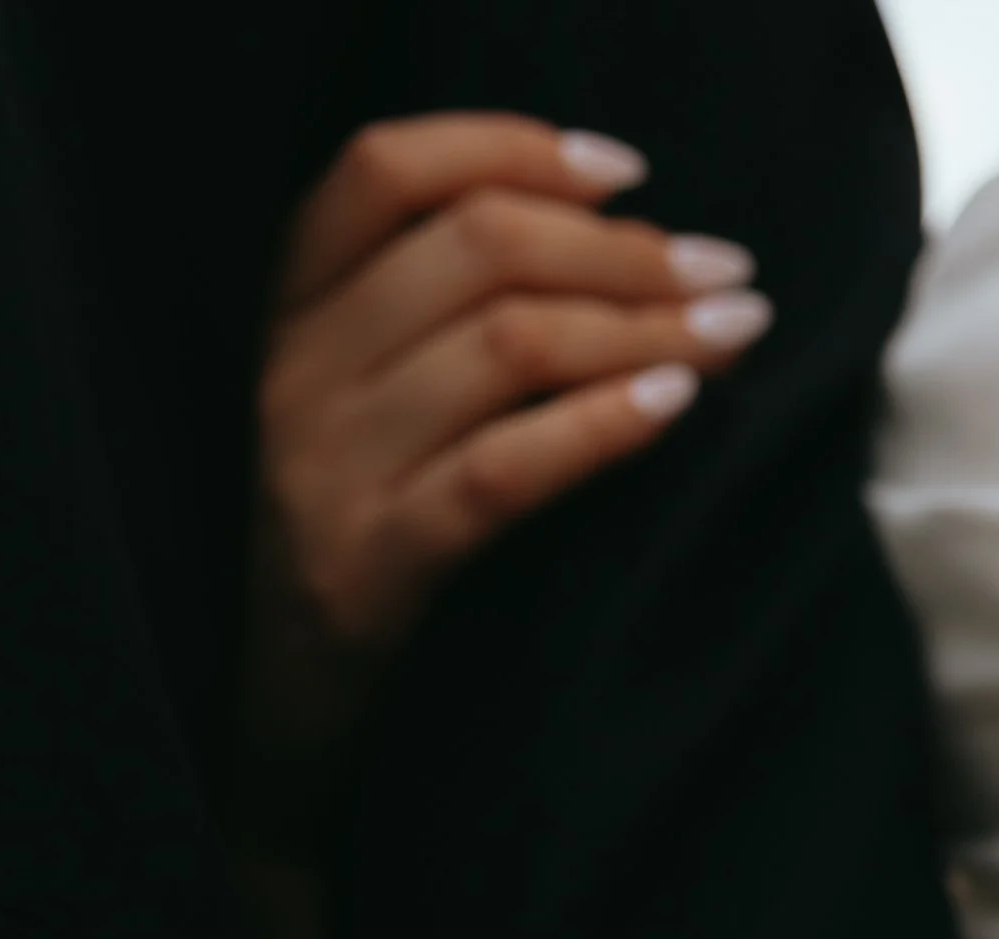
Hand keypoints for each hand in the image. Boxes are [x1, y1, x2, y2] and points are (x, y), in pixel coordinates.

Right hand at [253, 115, 773, 724]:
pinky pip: (501, 473)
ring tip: (733, 333)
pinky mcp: (362, 570)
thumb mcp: (355, 417)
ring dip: (643, 328)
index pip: (383, 171)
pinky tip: (676, 407)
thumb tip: (618, 245)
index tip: (629, 174)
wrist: (265, 731)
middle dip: (623, 250)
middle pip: (476, 248)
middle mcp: (290, 377)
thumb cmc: (347, 557)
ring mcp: (320, 473)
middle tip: (725, 271)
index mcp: (282, 317)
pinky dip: (602, 428)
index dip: (512, 147)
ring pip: (506, 346)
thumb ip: (428, 327)